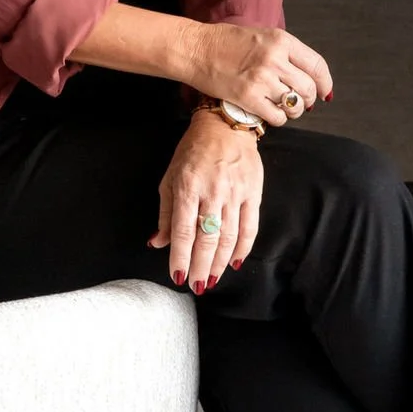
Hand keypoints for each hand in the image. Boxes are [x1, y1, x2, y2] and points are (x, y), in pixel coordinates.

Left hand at [154, 111, 263, 291]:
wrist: (226, 125)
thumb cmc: (193, 151)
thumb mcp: (170, 177)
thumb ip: (166, 213)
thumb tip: (159, 242)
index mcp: (187, 187)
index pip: (183, 231)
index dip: (180, 257)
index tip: (177, 276)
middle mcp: (212, 192)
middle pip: (207, 239)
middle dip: (200, 266)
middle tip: (196, 286)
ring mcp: (235, 193)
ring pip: (228, 237)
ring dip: (219, 263)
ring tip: (211, 279)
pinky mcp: (253, 193)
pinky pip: (250, 226)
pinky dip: (243, 248)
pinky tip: (235, 262)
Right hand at [180, 21, 331, 126]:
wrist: (196, 49)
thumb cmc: (226, 42)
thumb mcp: (262, 35)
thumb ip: (286, 53)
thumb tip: (309, 77)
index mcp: (281, 40)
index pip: (317, 66)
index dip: (325, 83)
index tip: (324, 92)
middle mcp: (275, 59)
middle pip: (308, 89)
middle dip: (308, 99)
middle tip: (299, 101)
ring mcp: (262, 80)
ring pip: (295, 105)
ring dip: (293, 110)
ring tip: (283, 106)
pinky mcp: (248, 98)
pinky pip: (278, 117)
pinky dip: (278, 118)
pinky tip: (269, 112)